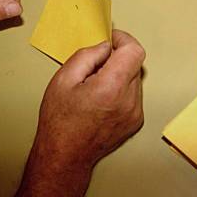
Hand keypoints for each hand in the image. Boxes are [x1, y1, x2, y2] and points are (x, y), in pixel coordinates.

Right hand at [10, 30, 145, 196]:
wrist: (66, 156)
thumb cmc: (60, 122)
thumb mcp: (64, 79)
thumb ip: (87, 55)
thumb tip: (105, 46)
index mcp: (111, 88)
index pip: (134, 51)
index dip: (123, 40)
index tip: (110, 40)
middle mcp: (129, 101)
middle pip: (134, 64)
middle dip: (117, 58)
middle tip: (95, 67)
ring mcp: (135, 113)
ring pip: (134, 79)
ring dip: (119, 75)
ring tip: (96, 87)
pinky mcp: (136, 121)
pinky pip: (134, 94)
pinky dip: (121, 90)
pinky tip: (102, 100)